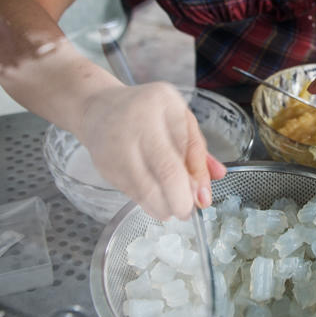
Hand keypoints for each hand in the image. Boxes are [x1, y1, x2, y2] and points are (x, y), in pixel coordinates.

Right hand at [75, 82, 225, 220]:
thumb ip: (197, 149)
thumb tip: (215, 179)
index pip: (178, 155)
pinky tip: (155, 194)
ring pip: (145, 193)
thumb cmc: (147, 112)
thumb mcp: (179, 118)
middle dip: (180, 202)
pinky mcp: (105, 168)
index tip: (202, 200)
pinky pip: (132, 194)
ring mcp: (115, 149)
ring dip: (164, 207)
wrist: (100, 109)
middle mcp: (133, 125)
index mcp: (158, 106)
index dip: (191, 185)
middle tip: (188, 210)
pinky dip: (148, 202)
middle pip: (161, 177)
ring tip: (173, 205)